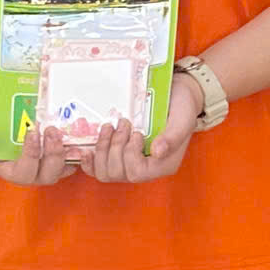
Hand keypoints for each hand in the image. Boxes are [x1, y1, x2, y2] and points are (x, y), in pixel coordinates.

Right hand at [0, 55, 80, 184]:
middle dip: (52, 155)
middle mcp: (27, 169)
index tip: (32, 133)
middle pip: (46, 175)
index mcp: (5, 167)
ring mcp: (44, 161)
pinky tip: (81, 134)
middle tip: (53, 131)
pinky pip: (72, 157)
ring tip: (63, 131)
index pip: (21, 173)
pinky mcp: (56, 149)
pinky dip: (78, 150)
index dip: (30, 157)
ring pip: (61, 169)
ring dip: (66, 153)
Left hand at [83, 74, 203, 183]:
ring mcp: (131, 163)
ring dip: (102, 148)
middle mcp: (147, 169)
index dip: (130, 153)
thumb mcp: (183, 118)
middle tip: (122, 123)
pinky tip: (87, 149)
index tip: (137, 132)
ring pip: (104, 173)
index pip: (137, 173)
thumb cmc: (182, 106)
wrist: (176, 95)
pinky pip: (98, 169)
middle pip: (117, 174)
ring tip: (109, 127)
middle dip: (114, 147)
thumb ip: (172, 136)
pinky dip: (90, 161)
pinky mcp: (119, 155)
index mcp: (163, 165)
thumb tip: (156, 152)